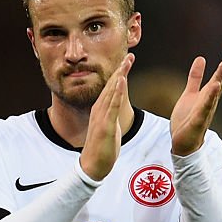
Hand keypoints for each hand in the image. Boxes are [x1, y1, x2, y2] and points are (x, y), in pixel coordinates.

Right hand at [79, 53, 134, 180]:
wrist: (92, 166)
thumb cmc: (102, 149)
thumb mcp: (109, 128)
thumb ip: (111, 116)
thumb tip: (114, 108)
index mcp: (101, 111)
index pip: (111, 89)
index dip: (119, 75)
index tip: (127, 62)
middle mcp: (100, 110)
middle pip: (111, 86)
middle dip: (121, 70)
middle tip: (129, 56)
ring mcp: (102, 117)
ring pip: (111, 92)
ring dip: (119, 76)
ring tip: (126, 63)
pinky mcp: (105, 125)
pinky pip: (112, 106)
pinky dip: (116, 92)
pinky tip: (120, 81)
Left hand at [170, 50, 221, 155]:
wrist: (184, 144)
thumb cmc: (188, 119)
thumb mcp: (190, 94)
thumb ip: (195, 78)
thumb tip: (201, 58)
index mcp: (207, 95)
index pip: (218, 78)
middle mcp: (209, 103)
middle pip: (218, 84)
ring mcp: (204, 112)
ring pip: (212, 96)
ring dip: (217, 82)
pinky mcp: (197, 122)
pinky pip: (203, 110)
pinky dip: (208, 100)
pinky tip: (212, 89)